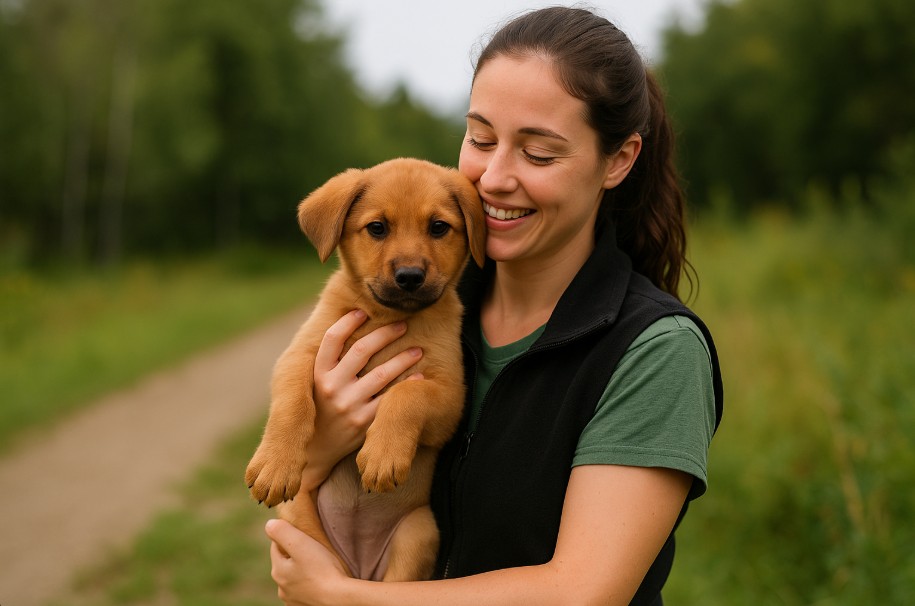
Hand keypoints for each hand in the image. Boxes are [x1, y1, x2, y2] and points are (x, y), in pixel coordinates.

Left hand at [267, 519, 349, 605]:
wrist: (339, 599)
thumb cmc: (322, 569)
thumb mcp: (300, 543)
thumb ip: (282, 531)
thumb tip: (270, 524)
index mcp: (278, 571)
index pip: (276, 546)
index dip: (290, 536)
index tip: (305, 534)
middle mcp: (282, 588)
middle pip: (285, 563)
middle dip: (296, 554)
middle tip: (314, 548)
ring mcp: (293, 600)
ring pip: (295, 578)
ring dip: (303, 571)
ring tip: (319, 565)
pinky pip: (304, 590)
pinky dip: (310, 584)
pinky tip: (321, 581)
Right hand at [301, 309, 422, 489]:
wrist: (315, 451)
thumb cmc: (319, 409)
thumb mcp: (313, 384)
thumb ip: (328, 362)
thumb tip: (345, 326)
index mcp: (317, 374)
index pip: (332, 340)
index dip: (348, 322)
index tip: (363, 311)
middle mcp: (332, 387)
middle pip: (362, 351)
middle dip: (385, 334)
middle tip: (402, 324)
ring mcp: (349, 405)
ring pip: (381, 374)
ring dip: (403, 358)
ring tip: (417, 350)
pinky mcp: (364, 422)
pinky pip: (389, 399)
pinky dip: (406, 385)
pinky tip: (418, 376)